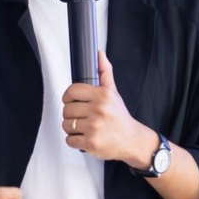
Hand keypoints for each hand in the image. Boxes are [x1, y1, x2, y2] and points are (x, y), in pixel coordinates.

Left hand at [62, 52, 157, 166]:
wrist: (131, 140)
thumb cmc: (120, 117)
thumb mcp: (113, 93)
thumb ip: (104, 73)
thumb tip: (99, 54)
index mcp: (102, 95)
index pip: (72, 91)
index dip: (68, 97)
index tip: (72, 101)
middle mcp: (99, 110)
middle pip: (67, 110)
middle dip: (71, 115)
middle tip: (82, 117)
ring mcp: (94, 128)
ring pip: (66, 125)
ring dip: (72, 128)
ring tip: (84, 128)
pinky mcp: (91, 143)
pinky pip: (70, 140)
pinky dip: (75, 141)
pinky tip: (85, 137)